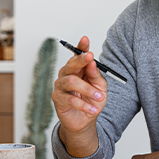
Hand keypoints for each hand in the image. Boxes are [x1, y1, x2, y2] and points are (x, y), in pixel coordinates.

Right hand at [52, 36, 106, 156]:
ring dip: (87, 90)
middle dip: (81, 60)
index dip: (81, 46)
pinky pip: (70, 99)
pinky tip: (92, 109)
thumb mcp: (100, 87)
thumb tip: (93, 62)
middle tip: (91, 58)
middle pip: (71, 64)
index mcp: (78, 68)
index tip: (85, 39)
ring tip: (99, 97)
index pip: (78, 54)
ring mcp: (60, 86)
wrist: (86, 119)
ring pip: (71, 82)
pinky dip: (84, 105)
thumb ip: (96, 75)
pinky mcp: (58, 99)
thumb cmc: (92, 99)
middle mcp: (67, 74)